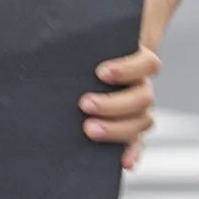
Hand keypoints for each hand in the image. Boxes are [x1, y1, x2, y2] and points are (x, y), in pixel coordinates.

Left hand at [80, 43, 161, 171]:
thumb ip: (81, 39)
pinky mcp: (131, 130)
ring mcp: (139, 109)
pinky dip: (132, 153)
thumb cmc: (85, 52)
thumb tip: (51, 36)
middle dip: (113, 103)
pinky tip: (124, 163)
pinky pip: (137, 144)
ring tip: (88, 129)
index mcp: (137, 59)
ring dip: (117, 128)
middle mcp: (142, 85)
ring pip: (141, 121)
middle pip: (142, 97)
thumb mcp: (85, 43)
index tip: (100, 72)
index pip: (146, 63)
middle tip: (84, 103)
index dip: (127, 69)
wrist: (86, 70)